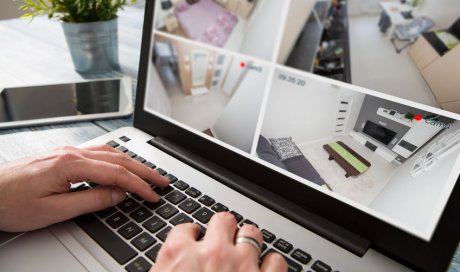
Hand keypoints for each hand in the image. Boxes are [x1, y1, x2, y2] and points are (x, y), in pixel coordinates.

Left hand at [0, 145, 168, 231]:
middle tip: (163, 181)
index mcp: (71, 164)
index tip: (154, 196)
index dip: (139, 186)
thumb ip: (91, 200)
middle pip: (119, 158)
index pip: (117, 174)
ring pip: (110, 152)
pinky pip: (98, 153)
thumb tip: (118, 195)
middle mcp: (72, 152)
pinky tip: (122, 164)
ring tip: (149, 173)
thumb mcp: (54, 210)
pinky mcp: (63, 155)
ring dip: (133, 163)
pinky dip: (117, 159)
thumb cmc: (11, 202)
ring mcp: (67, 151)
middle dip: (144, 171)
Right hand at [153, 212, 287, 271]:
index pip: (185, 229)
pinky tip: (267, 268)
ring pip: (252, 234)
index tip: (193, 240)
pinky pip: (276, 261)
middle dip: (223, 228)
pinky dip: (273, 263)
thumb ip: (166, 267)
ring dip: (249, 240)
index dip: (190, 235)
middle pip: (223, 220)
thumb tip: (169, 264)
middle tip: (223, 239)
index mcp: (179, 255)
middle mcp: (212, 254)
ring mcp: (241, 266)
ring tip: (246, 249)